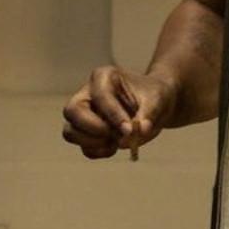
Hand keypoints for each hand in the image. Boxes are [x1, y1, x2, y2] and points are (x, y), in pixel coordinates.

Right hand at [62, 66, 177, 159]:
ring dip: (92, 142)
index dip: (112, 115)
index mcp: (103, 77)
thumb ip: (148, 114)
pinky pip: (83, 147)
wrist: (155, 105)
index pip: (99, 95)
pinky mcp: (88, 133)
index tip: (129, 129)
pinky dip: (97, 151)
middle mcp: (88, 94)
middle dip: (92, 128)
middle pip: (72, 111)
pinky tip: (114, 147)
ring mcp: (84, 114)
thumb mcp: (158, 99)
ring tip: (116, 142)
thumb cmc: (154, 96)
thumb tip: (137, 132)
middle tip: (113, 135)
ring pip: (70, 131)